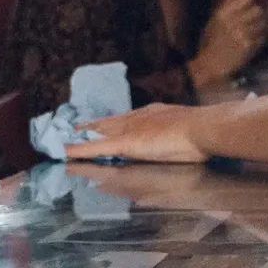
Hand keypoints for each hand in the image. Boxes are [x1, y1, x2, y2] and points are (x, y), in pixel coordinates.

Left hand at [66, 102, 206, 164]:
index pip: (126, 119)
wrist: (203, 129)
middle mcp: (137, 118)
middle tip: (75, 128)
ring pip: (98, 133)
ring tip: (64, 138)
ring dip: (81, 136)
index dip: (112, 122)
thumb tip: (178, 149)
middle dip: (92, 126)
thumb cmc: (202, 136)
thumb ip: (175, 141)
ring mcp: (130, 130)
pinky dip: (79, 150)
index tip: (102, 124)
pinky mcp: (125, 143)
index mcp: (153, 115)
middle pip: (108, 122)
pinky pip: (96, 147)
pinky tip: (65, 153)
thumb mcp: (185, 136)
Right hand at [188, 0, 265, 88]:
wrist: (211, 65)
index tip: (247, 4)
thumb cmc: (209, 42)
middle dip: (256, 13)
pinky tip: (253, 41)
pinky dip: (259, 38)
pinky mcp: (250, 46)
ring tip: (253, 30)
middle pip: (257, 9)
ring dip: (259, 25)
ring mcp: (244, 34)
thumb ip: (225, 3)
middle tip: (253, 18)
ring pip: (262, 23)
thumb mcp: (213, 20)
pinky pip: (262, 37)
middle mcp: (235, 21)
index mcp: (224, 13)